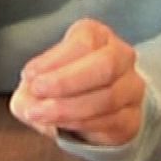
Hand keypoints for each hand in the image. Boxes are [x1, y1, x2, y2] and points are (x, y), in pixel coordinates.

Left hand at [9, 18, 145, 146]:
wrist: (95, 111)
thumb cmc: (63, 85)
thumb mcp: (40, 79)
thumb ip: (27, 90)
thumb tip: (27, 103)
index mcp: (97, 35)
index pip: (84, 42)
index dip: (55, 59)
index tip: (29, 75)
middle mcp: (121, 56)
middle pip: (105, 65)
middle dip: (67, 81)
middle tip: (37, 92)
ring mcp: (131, 87)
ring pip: (109, 97)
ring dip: (69, 107)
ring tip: (40, 113)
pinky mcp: (133, 117)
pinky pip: (112, 121)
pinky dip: (82, 124)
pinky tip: (59, 125)